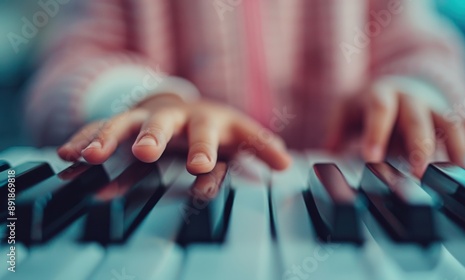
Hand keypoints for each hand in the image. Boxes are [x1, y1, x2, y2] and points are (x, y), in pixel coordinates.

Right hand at [58, 94, 291, 173]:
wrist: (186, 105)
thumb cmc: (215, 125)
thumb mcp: (239, 133)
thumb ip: (259, 146)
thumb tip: (286, 162)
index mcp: (205, 120)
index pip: (207, 133)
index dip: (204, 148)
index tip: (199, 166)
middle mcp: (173, 116)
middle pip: (162, 124)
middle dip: (154, 136)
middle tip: (147, 151)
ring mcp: (145, 118)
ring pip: (123, 125)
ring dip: (108, 139)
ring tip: (89, 157)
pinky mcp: (123, 123)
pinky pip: (99, 131)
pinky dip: (84, 141)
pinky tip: (66, 155)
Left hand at [325, 79, 464, 176]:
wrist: (402, 83)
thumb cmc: (370, 103)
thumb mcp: (346, 110)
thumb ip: (335, 132)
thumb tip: (322, 161)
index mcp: (382, 94)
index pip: (379, 109)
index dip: (376, 131)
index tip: (371, 157)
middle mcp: (412, 98)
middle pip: (417, 118)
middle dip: (419, 144)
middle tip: (418, 173)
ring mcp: (436, 107)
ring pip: (450, 123)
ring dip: (455, 147)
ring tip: (456, 174)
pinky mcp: (456, 118)